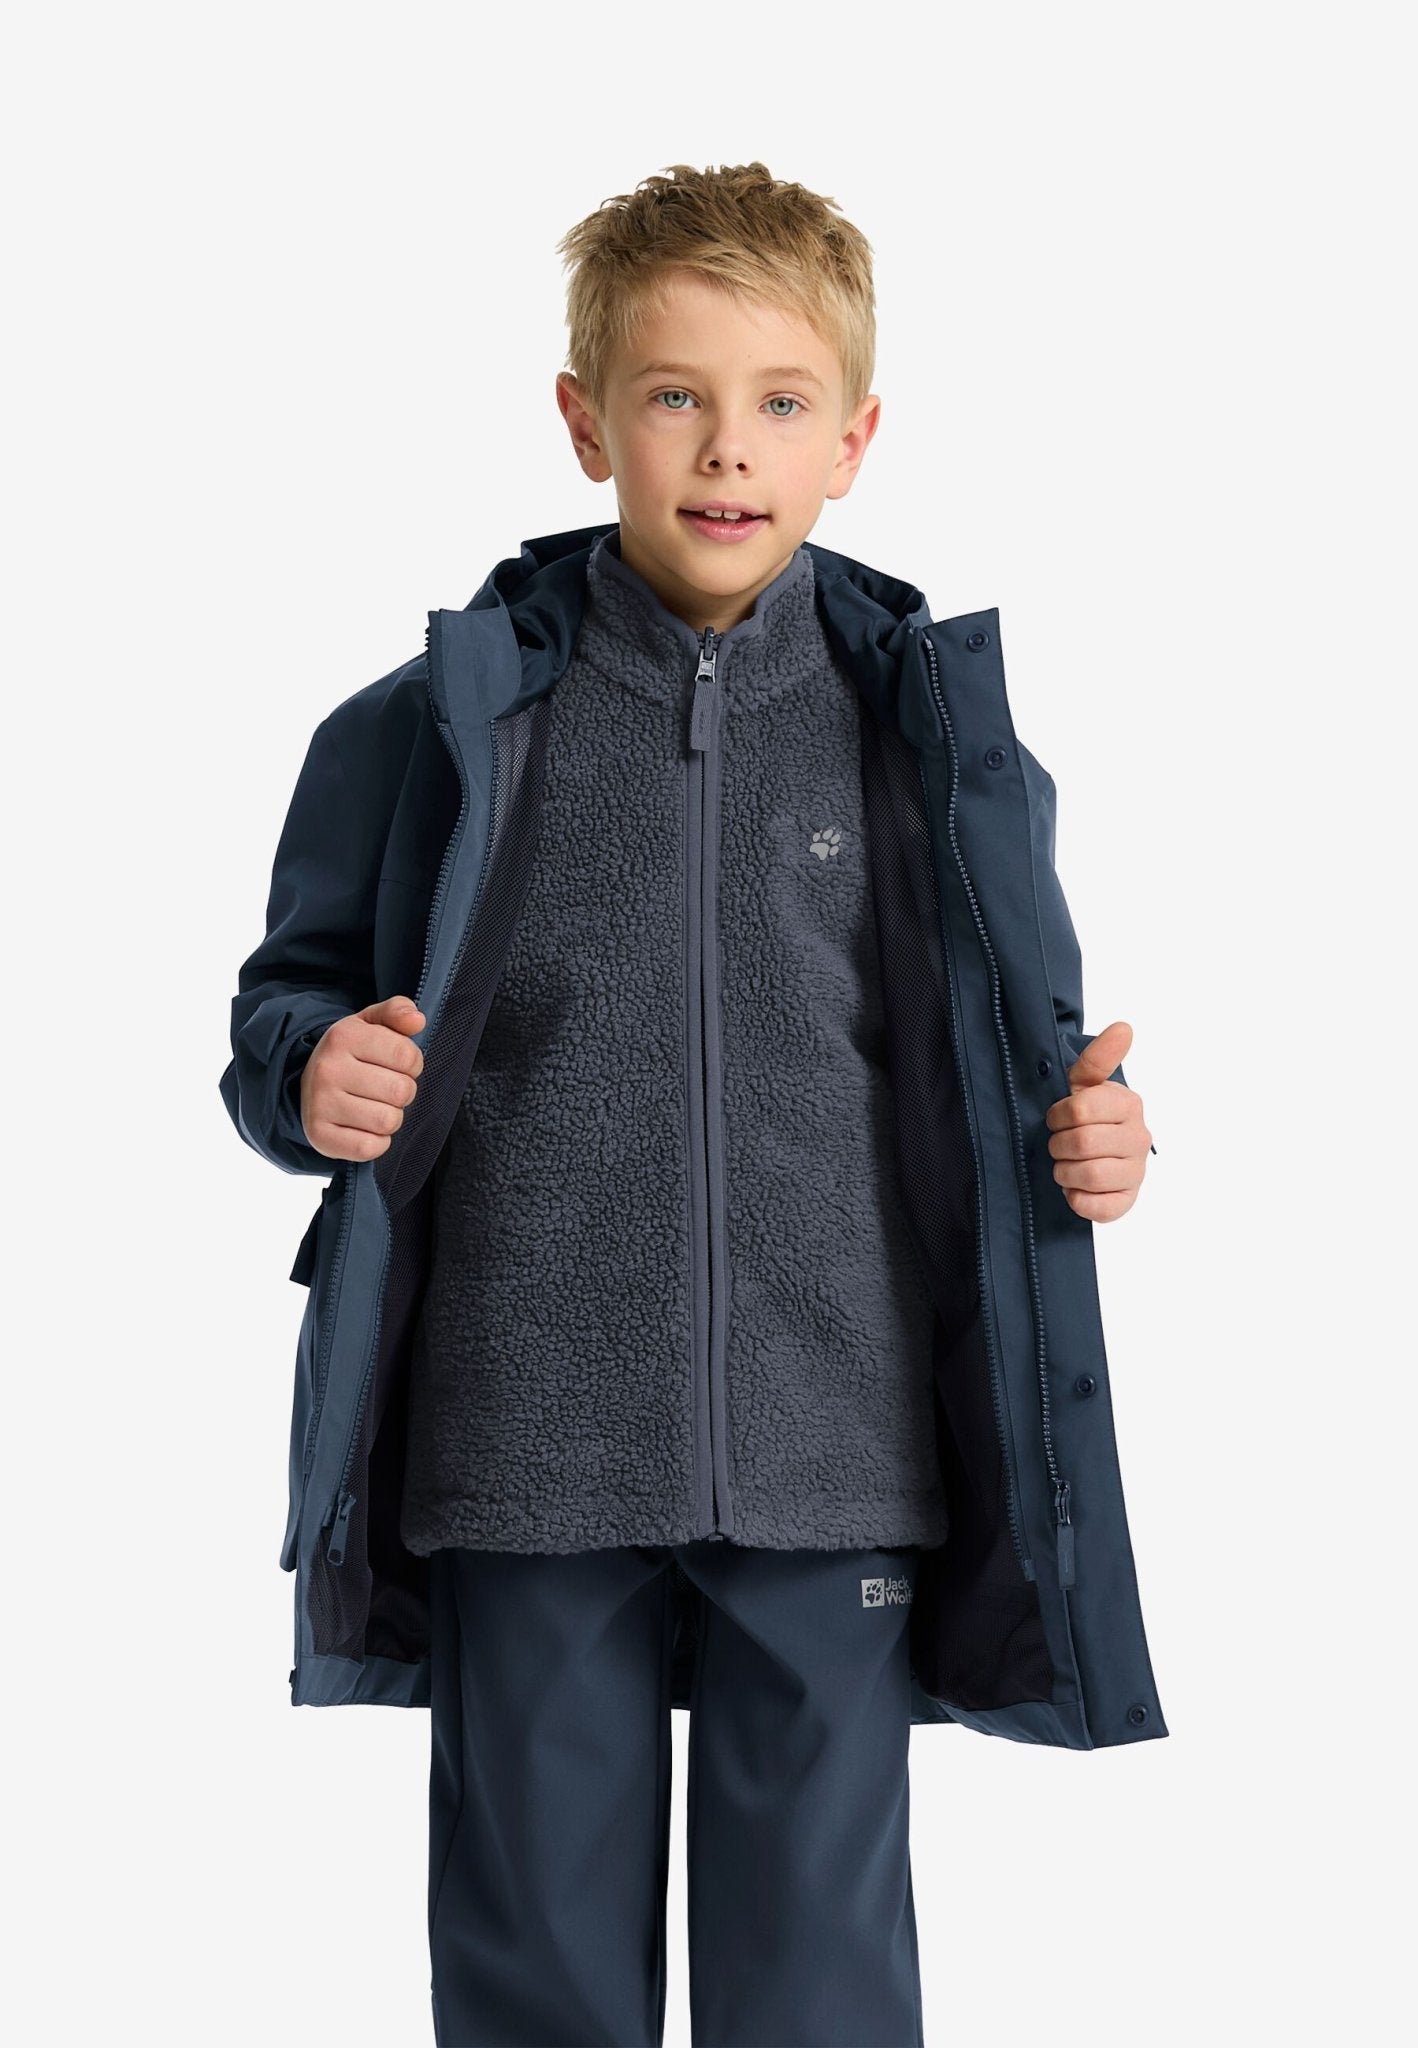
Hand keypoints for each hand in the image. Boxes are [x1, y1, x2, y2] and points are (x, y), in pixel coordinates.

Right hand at [300, 994, 426, 1161]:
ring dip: (391, 1118)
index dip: (412, 1064)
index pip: (408, 1056)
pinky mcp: (320, 1136)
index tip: (397, 1065)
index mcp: (343, 1036)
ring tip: (375, 1107)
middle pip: (401, 1091)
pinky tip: (364, 1128)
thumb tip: (417, 1021)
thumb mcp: (372, 1024)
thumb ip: (398, 1012)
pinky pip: (371, 1148)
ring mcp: (320, 1104)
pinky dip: (376, 1142)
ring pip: (388, 1121)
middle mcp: (327, 1069)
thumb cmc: (352, 1054)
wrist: (310, 1084)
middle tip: (385, 1089)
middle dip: (403, 1092)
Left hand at [1045, 1020, 1151, 1221]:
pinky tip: (1075, 1187)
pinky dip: (1075, 1198)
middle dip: (1058, 1144)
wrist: (1084, 1154)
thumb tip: (1124, 1027)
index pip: (1081, 1109)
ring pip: (1088, 1175)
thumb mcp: (1081, 1083)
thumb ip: (1098, 1058)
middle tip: (1058, 1142)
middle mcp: (1139, 1138)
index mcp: (1129, 1104)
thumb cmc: (1080, 1115)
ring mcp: (1136, 1172)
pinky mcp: (1126, 1202)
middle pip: (1083, 1143)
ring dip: (1064, 1171)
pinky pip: (1096, 1207)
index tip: (1057, 1117)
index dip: (1058, 1115)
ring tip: (1065, 1164)